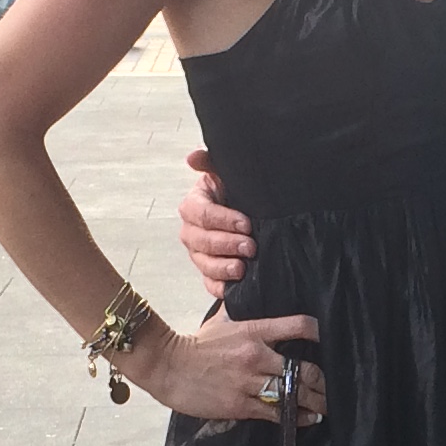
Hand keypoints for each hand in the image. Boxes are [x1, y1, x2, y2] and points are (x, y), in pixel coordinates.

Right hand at [134, 310, 325, 425]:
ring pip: (294, 393)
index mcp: (254, 331)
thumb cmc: (197, 344)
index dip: (320, 333)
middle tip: (333, 385)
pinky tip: (309, 418)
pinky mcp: (241, 405)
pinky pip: (277, 412)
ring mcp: (249, 382)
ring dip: (315, 402)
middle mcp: (257, 356)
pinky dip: (296, 417)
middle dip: (323, 380)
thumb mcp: (222, 320)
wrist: (168, 367)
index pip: (300, 326)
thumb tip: (255, 293)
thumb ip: (244, 309)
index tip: (330, 340)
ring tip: (326, 405)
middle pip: (304, 369)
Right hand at [178, 147, 257, 299]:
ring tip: (242, 267)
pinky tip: (234, 287)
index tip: (246, 223)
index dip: (223, 220)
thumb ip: (211, 163)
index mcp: (194, 205)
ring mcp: (199, 254)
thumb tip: (193, 157)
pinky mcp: (210, 273)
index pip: (201, 213)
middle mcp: (192, 231)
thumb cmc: (238, 195)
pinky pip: (209, 284)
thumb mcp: (228, 175)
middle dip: (226, 244)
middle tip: (250, 246)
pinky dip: (220, 288)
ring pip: (204, 263)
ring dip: (222, 267)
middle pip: (201, 240)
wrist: (253, 215)